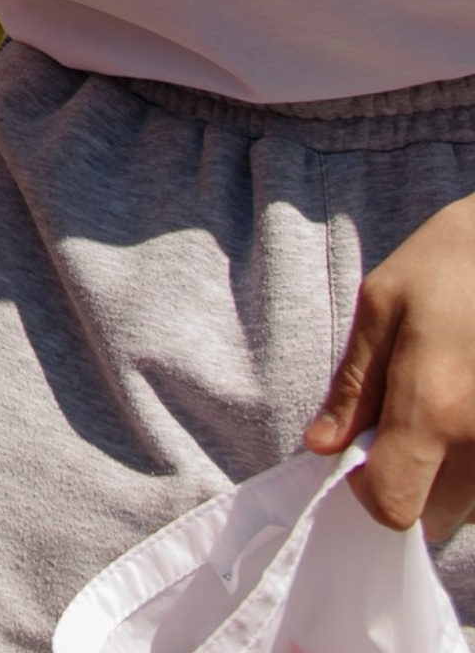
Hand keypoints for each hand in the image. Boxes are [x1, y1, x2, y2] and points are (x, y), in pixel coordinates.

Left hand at [308, 190, 474, 536]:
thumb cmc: (449, 266)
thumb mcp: (381, 306)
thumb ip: (353, 386)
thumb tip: (322, 445)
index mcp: (434, 410)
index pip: (395, 507)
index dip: (366, 489)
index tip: (359, 453)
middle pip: (436, 517)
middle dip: (407, 484)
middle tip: (398, 424)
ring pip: (471, 508)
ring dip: (446, 479)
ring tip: (440, 409)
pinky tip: (466, 411)